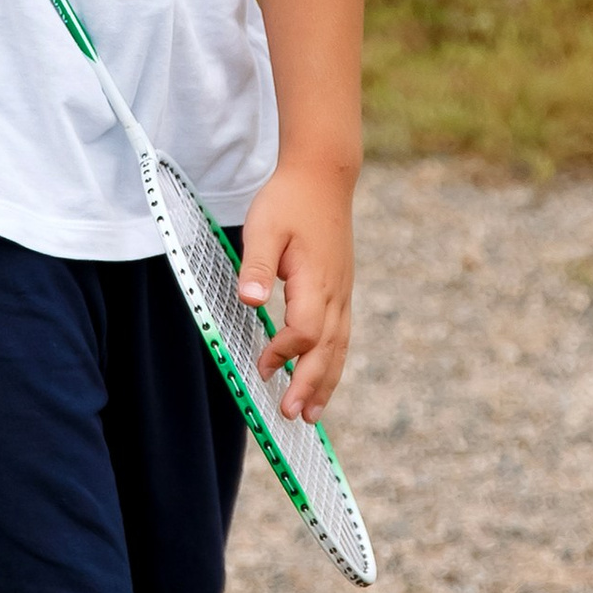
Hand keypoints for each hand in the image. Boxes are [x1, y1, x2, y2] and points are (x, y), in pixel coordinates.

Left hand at [235, 161, 354, 424]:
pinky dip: (333, 362)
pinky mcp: (341, 289)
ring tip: (313, 415)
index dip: (283, 353)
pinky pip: (341, 335)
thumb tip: (250, 301)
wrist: (323, 176)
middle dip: (310, 386)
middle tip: (293, 416)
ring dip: (326, 382)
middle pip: (327, 350)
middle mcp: (336, 293)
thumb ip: (256, 266)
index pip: (305, 331)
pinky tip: (323, 377)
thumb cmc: (288, 201)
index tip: (261, 367)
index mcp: (316, 280)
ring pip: (339, 347)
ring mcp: (343, 292)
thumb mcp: (264, 227)